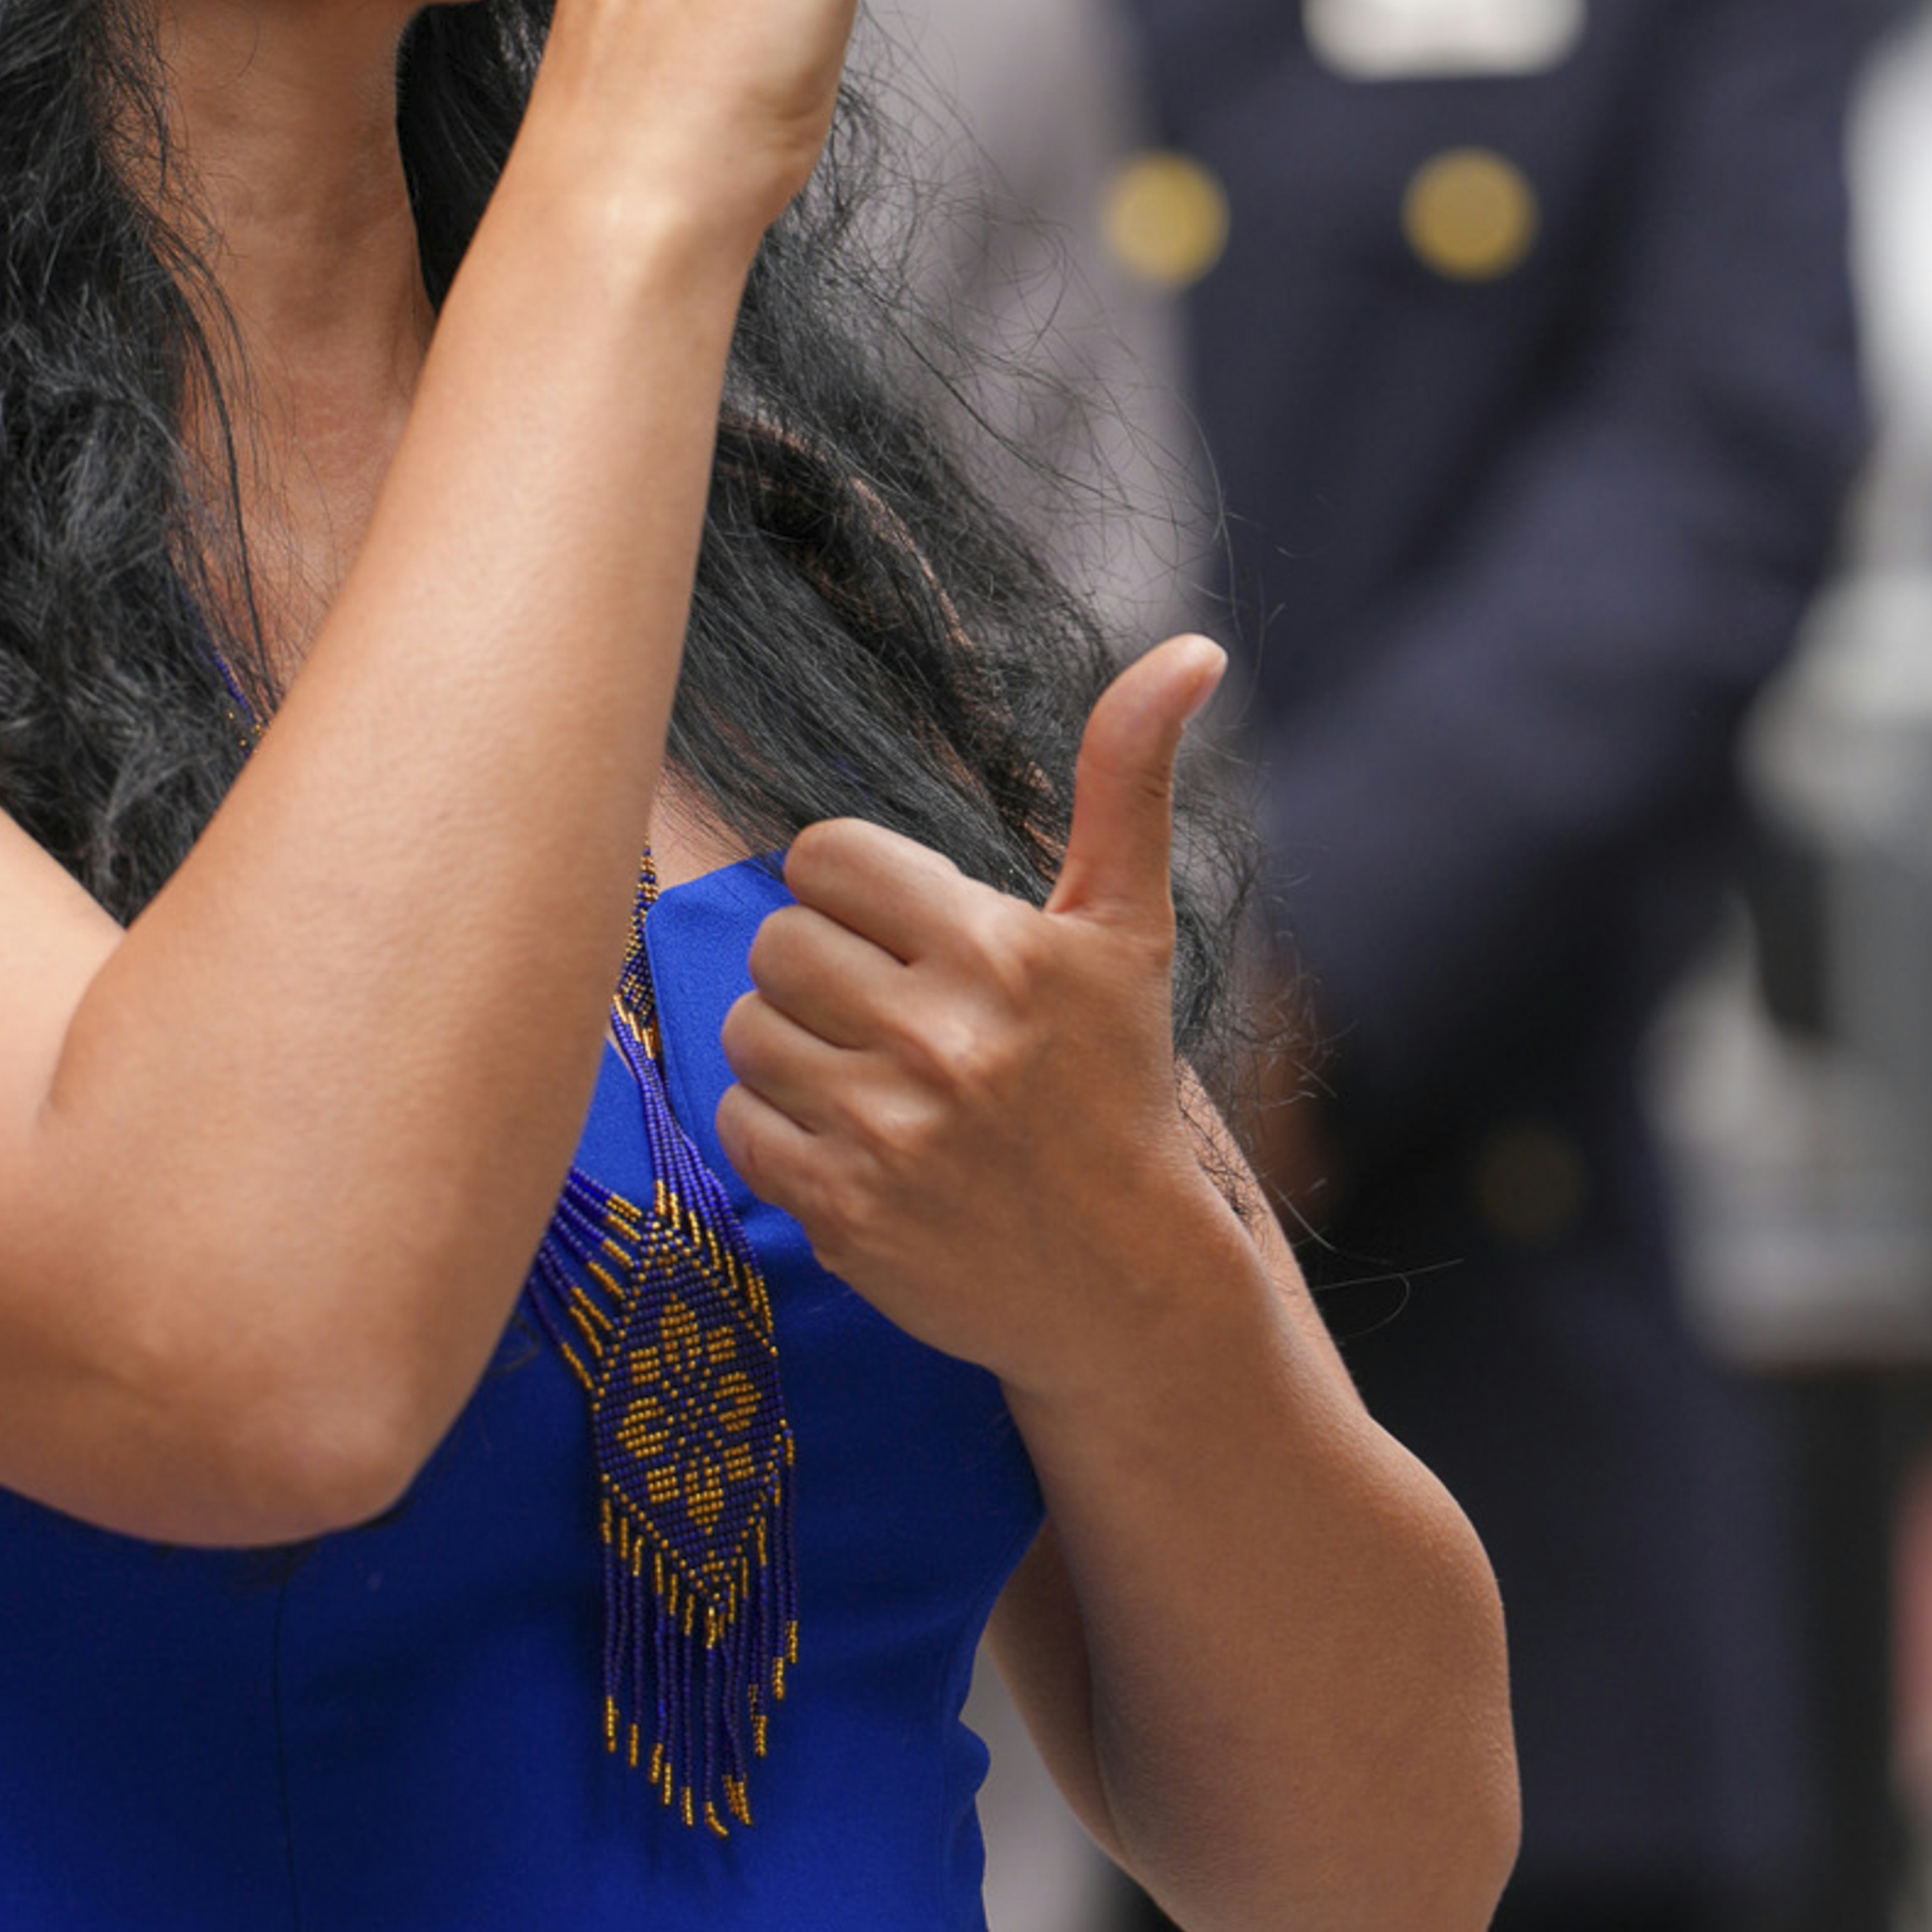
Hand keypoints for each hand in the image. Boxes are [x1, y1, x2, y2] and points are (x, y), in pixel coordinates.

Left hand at [712, 638, 1230, 1389]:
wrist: (1126, 1282)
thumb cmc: (1114, 1086)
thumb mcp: (1126, 930)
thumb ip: (1127, 778)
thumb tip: (1190, 649)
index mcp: (1001, 952)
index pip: (825, 857)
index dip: (854, 892)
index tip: (903, 937)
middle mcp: (945, 1039)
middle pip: (779, 941)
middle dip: (823, 970)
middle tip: (888, 1015)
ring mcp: (890, 1132)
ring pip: (749, 1030)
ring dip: (794, 1049)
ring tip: (868, 1078)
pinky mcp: (845, 1212)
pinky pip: (740, 1125)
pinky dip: (779, 1132)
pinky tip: (852, 1143)